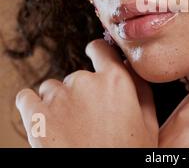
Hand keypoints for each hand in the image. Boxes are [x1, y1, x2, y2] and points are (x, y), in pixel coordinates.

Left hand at [16, 40, 158, 147]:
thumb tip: (130, 68)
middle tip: (88, 118)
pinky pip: (27, 97)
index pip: (100, 48)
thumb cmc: (127, 154)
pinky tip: (46, 123)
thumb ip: (141, 89)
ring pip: (52, 88)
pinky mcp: (35, 114)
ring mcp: (58, 97)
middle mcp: (86, 81)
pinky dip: (33, 108)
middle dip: (81, 92)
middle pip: (77, 76)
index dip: (97, 53)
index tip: (94, 57)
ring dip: (58, 102)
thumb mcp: (147, 123)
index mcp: (116, 80)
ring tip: (69, 128)